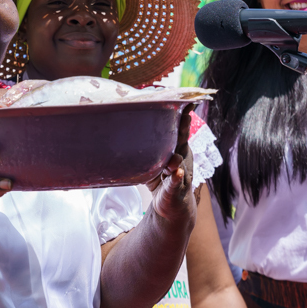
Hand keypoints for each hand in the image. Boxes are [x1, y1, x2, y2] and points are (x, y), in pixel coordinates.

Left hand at [146, 106, 195, 225]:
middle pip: (182, 142)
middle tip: (185, 115)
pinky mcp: (175, 189)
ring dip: (176, 159)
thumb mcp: (154, 159)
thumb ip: (146, 144)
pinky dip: (175, 179)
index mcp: (177, 149)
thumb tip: (121, 124)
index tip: (185, 102)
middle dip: (183, 130)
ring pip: (180, 164)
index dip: (182, 117)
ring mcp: (181, 174)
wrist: (173, 205)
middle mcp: (182, 159)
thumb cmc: (162, 178)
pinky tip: (175, 173)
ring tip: (175, 155)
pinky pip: (175, 183)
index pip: (179, 130)